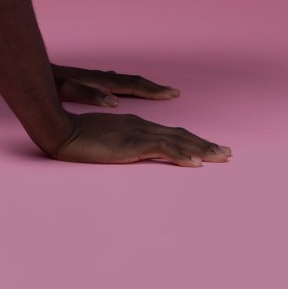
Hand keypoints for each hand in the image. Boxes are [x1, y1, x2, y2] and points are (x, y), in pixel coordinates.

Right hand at [51, 111, 232, 166]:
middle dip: (204, 144)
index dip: (191, 140)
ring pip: (178, 140)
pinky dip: (182, 155)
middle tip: (226, 153)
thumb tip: (132, 151)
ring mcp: (138, 133)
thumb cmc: (76, 136)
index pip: (169, 133)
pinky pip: (163, 150)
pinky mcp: (132, 143)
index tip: (208, 148)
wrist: (60, 130)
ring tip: (221, 157)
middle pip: (180, 135)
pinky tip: (196, 163)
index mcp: (135, 125)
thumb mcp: (104, 140)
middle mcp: (141, 126)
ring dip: (202, 149)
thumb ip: (120, 143)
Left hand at [52, 63, 180, 107]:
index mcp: (99, 81)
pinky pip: (113, 83)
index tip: (173, 93)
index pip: (132, 85)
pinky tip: (119, 91)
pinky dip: (123, 86)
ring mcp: (93, 78)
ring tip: (156, 90)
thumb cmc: (47, 82)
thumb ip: (88, 94)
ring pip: (123, 81)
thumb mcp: (65, 89)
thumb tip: (114, 102)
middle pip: (132, 82)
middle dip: (153, 88)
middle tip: (175, 92)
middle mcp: (100, 78)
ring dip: (141, 86)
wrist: (31, 69)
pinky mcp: (85, 81)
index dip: (153, 91)